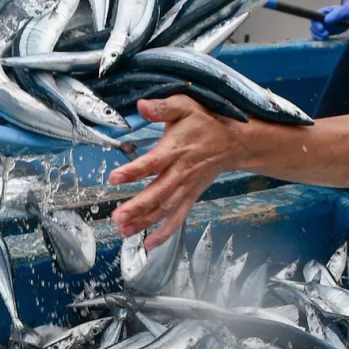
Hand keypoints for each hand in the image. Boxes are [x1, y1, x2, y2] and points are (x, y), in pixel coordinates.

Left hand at [107, 95, 244, 246]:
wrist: (234, 141)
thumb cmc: (206, 121)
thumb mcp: (185, 106)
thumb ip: (162, 107)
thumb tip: (142, 105)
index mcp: (176, 150)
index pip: (152, 163)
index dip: (133, 171)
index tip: (114, 178)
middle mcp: (181, 173)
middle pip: (158, 193)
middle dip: (137, 207)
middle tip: (117, 217)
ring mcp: (186, 188)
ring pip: (165, 209)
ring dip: (145, 222)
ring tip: (124, 231)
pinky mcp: (191, 197)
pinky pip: (178, 218)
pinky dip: (164, 232)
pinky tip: (149, 243)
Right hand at [310, 0, 348, 39]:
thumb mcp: (344, 11)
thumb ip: (336, 14)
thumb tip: (326, 21)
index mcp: (324, 12)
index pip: (314, 18)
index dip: (316, 25)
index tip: (322, 29)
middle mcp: (321, 19)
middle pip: (313, 27)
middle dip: (317, 32)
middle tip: (326, 35)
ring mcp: (323, 26)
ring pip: (315, 33)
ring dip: (318, 37)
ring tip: (326, 38)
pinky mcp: (326, 33)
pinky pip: (320, 37)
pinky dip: (321, 40)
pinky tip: (327, 40)